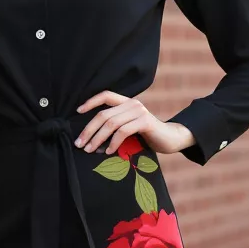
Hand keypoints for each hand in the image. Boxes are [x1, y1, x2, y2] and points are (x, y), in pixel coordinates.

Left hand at [75, 92, 195, 156]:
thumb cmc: (146, 136)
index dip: (91, 102)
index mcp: (127, 102)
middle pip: (104, 114)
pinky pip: (123, 132)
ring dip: (98, 138)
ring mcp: (139, 112)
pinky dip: (113, 143)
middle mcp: (132, 104)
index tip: (77, 111)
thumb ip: (115, 126)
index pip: (105, 95)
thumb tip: (91, 137)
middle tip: (79, 143)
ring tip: (90, 150)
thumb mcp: (129, 127)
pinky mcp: (145, 122)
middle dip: (89, 130)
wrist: (170, 139)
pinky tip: (108, 152)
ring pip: (111, 123)